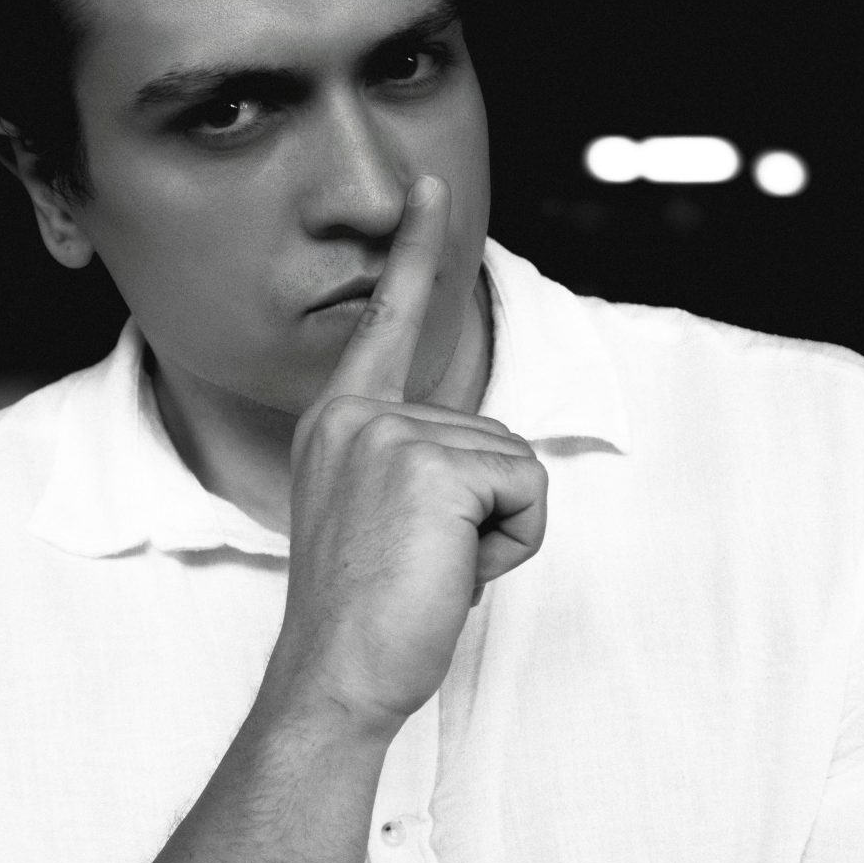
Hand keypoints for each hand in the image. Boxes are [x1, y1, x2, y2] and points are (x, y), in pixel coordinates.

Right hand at [272, 174, 547, 733]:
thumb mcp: (380, 519)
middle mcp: (357, 416)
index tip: (432, 186)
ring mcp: (391, 436)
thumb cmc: (366, 619)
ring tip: (432, 572)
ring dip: (498, 533)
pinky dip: (511, 544)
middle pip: (492, 432)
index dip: (415, 251)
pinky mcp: (432, 468)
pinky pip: (527, 490)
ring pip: (516, 465)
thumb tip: (481, 469)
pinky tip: (450, 573)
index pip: (386, 322)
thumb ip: (414, 468)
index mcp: (340, 422)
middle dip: (486, 512)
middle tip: (422, 565)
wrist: (336, 676)